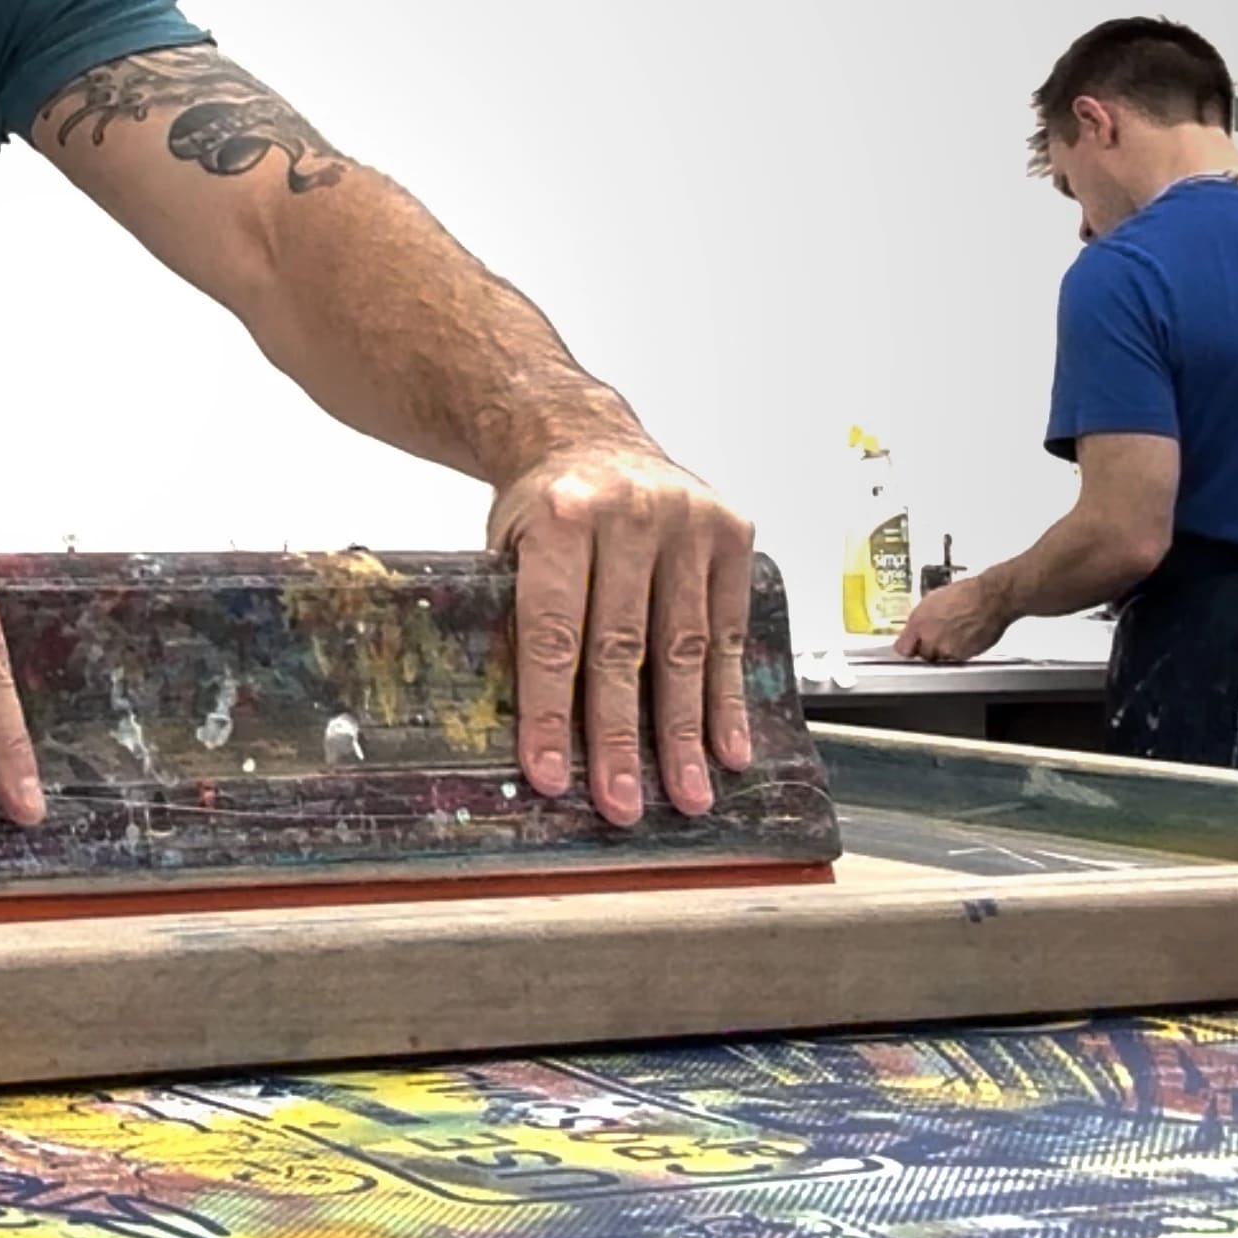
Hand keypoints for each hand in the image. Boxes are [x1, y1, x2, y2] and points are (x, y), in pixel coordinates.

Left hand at [485, 437, 756, 824]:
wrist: (588, 434)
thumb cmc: (543, 504)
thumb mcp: (506, 544)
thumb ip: (515, 616)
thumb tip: (527, 726)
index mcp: (562, 516)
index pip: (554, 631)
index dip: (550, 709)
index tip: (551, 774)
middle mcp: (629, 514)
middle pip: (622, 647)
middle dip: (622, 737)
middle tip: (624, 802)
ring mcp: (687, 521)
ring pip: (685, 646)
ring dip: (686, 731)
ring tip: (687, 793)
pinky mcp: (731, 532)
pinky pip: (731, 630)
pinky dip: (728, 695)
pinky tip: (727, 746)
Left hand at [893, 576, 1011, 663]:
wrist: (991, 598)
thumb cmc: (965, 594)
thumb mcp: (932, 600)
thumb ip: (919, 619)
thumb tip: (914, 628)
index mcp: (919, 623)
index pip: (902, 648)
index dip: (906, 646)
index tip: (909, 645)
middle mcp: (931, 639)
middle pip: (922, 655)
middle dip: (927, 647)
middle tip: (937, 635)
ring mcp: (948, 649)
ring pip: (941, 657)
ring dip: (944, 649)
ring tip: (955, 632)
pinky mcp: (964, 656)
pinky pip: (957, 657)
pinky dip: (960, 650)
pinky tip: (965, 635)